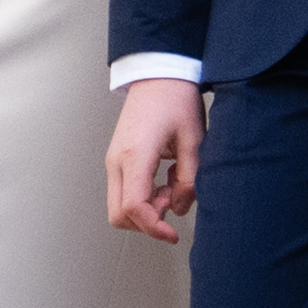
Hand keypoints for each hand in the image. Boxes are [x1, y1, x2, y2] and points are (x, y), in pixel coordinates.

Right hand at [105, 78, 205, 243]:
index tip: (172, 234)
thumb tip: (178, 209)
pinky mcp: (117, 159)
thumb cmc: (175, 99)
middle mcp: (116, 160)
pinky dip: (143, 195)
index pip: (134, 207)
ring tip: (172, 183)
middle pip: (119, 214)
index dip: (153, 228)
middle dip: (147, 220)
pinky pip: (123, 190)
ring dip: (146, 207)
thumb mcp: (194, 139)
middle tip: (173, 200)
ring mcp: (113, 160)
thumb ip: (189, 179)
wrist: (158, 73)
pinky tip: (164, 177)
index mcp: (135, 154)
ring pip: (119, 206)